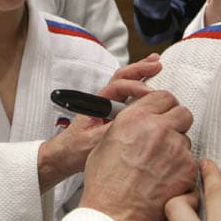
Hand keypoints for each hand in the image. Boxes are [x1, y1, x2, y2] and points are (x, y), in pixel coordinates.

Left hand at [37, 53, 163, 192]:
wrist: (65, 156)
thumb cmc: (74, 149)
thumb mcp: (93, 141)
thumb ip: (110, 131)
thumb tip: (132, 124)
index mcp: (97, 102)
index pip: (118, 86)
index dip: (135, 86)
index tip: (150, 93)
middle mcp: (103, 100)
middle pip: (122, 78)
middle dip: (140, 69)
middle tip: (156, 64)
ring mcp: (109, 106)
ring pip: (125, 83)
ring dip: (140, 73)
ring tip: (155, 64)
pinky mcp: (114, 114)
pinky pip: (128, 96)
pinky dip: (140, 86)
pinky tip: (150, 85)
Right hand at [79, 89, 196, 220]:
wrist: (114, 215)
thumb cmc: (105, 185)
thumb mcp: (105, 142)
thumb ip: (128, 125)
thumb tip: (139, 122)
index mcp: (135, 118)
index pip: (163, 97)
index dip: (164, 107)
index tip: (164, 114)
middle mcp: (158, 129)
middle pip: (183, 113)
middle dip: (176, 123)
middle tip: (167, 137)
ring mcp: (176, 149)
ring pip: (187, 140)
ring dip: (178, 149)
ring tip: (160, 167)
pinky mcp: (188, 170)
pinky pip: (191, 163)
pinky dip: (182, 171)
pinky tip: (166, 181)